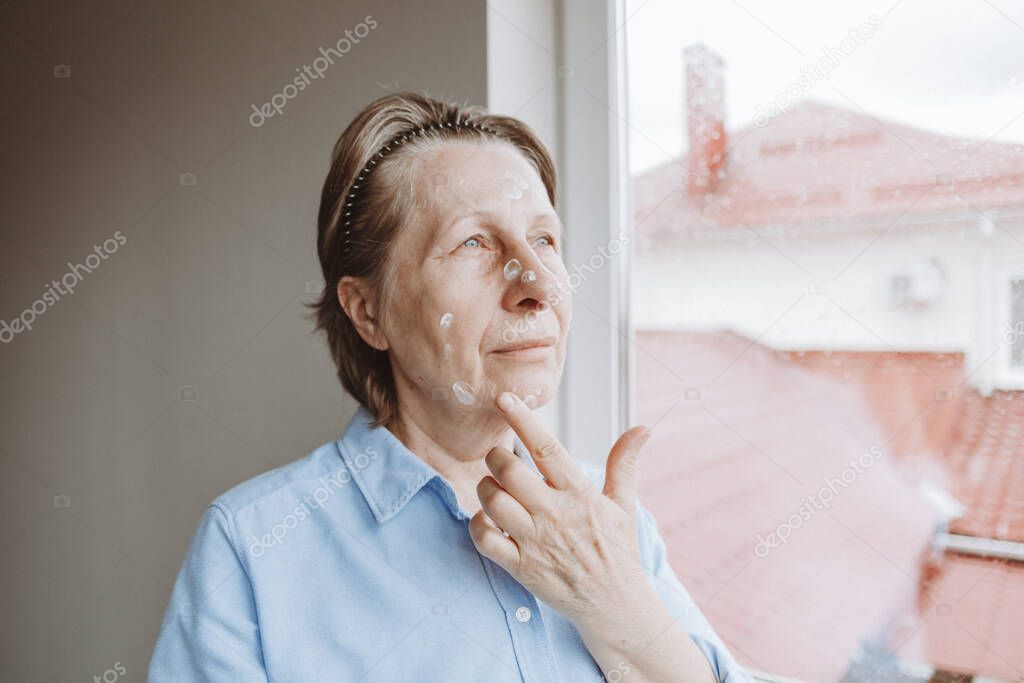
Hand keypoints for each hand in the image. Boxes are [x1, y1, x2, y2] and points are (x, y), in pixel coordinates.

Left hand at [467, 391, 653, 629]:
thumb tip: (643, 428)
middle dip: (495, 456)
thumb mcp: (624, 505)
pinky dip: (477, 525)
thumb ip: (624, 463)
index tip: (504, 398)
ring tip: (493, 487)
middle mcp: (555, 515)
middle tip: (498, 456)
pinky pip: (484, 539)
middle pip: (509, 471)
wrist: (614, 606)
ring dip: (485, 488)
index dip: (523, 420)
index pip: (546, 448)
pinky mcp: (521, 567)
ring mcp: (535, 542)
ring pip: (492, 501)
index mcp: (579, 494)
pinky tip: (487, 520)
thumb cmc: (617, 551)